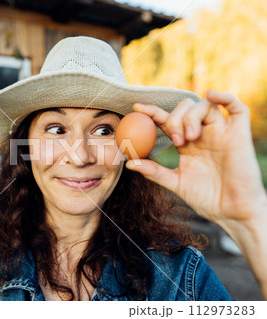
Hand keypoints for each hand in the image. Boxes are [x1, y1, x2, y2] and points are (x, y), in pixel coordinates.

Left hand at [125, 90, 265, 223]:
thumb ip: (154, 171)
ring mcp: (221, 133)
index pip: (167, 120)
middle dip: (175, 119)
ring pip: (205, 105)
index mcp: (186, 143)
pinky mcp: (240, 135)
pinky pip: (237, 108)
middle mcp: (203, 134)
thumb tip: (130, 163)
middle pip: (186, 108)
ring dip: (192, 116)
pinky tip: (212, 95)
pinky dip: (225, 97)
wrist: (232, 212)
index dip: (152, 111)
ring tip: (189, 138)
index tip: (136, 108)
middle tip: (176, 141)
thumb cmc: (206, 199)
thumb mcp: (175, 183)